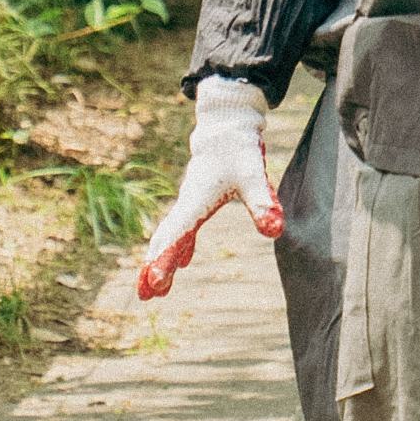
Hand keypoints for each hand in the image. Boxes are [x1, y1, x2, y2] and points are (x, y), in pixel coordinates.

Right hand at [136, 77, 281, 299]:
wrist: (227, 125)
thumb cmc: (239, 149)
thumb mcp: (253, 174)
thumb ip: (263, 202)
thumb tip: (274, 231)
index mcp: (196, 198)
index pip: (177, 233)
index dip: (165, 258)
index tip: (156, 282)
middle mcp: (187, 201)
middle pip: (165, 238)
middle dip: (154, 266)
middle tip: (145, 295)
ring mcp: (189, 201)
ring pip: (170, 235)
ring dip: (161, 260)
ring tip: (155, 290)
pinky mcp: (197, 199)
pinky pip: (182, 228)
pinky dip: (177, 247)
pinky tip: (182, 263)